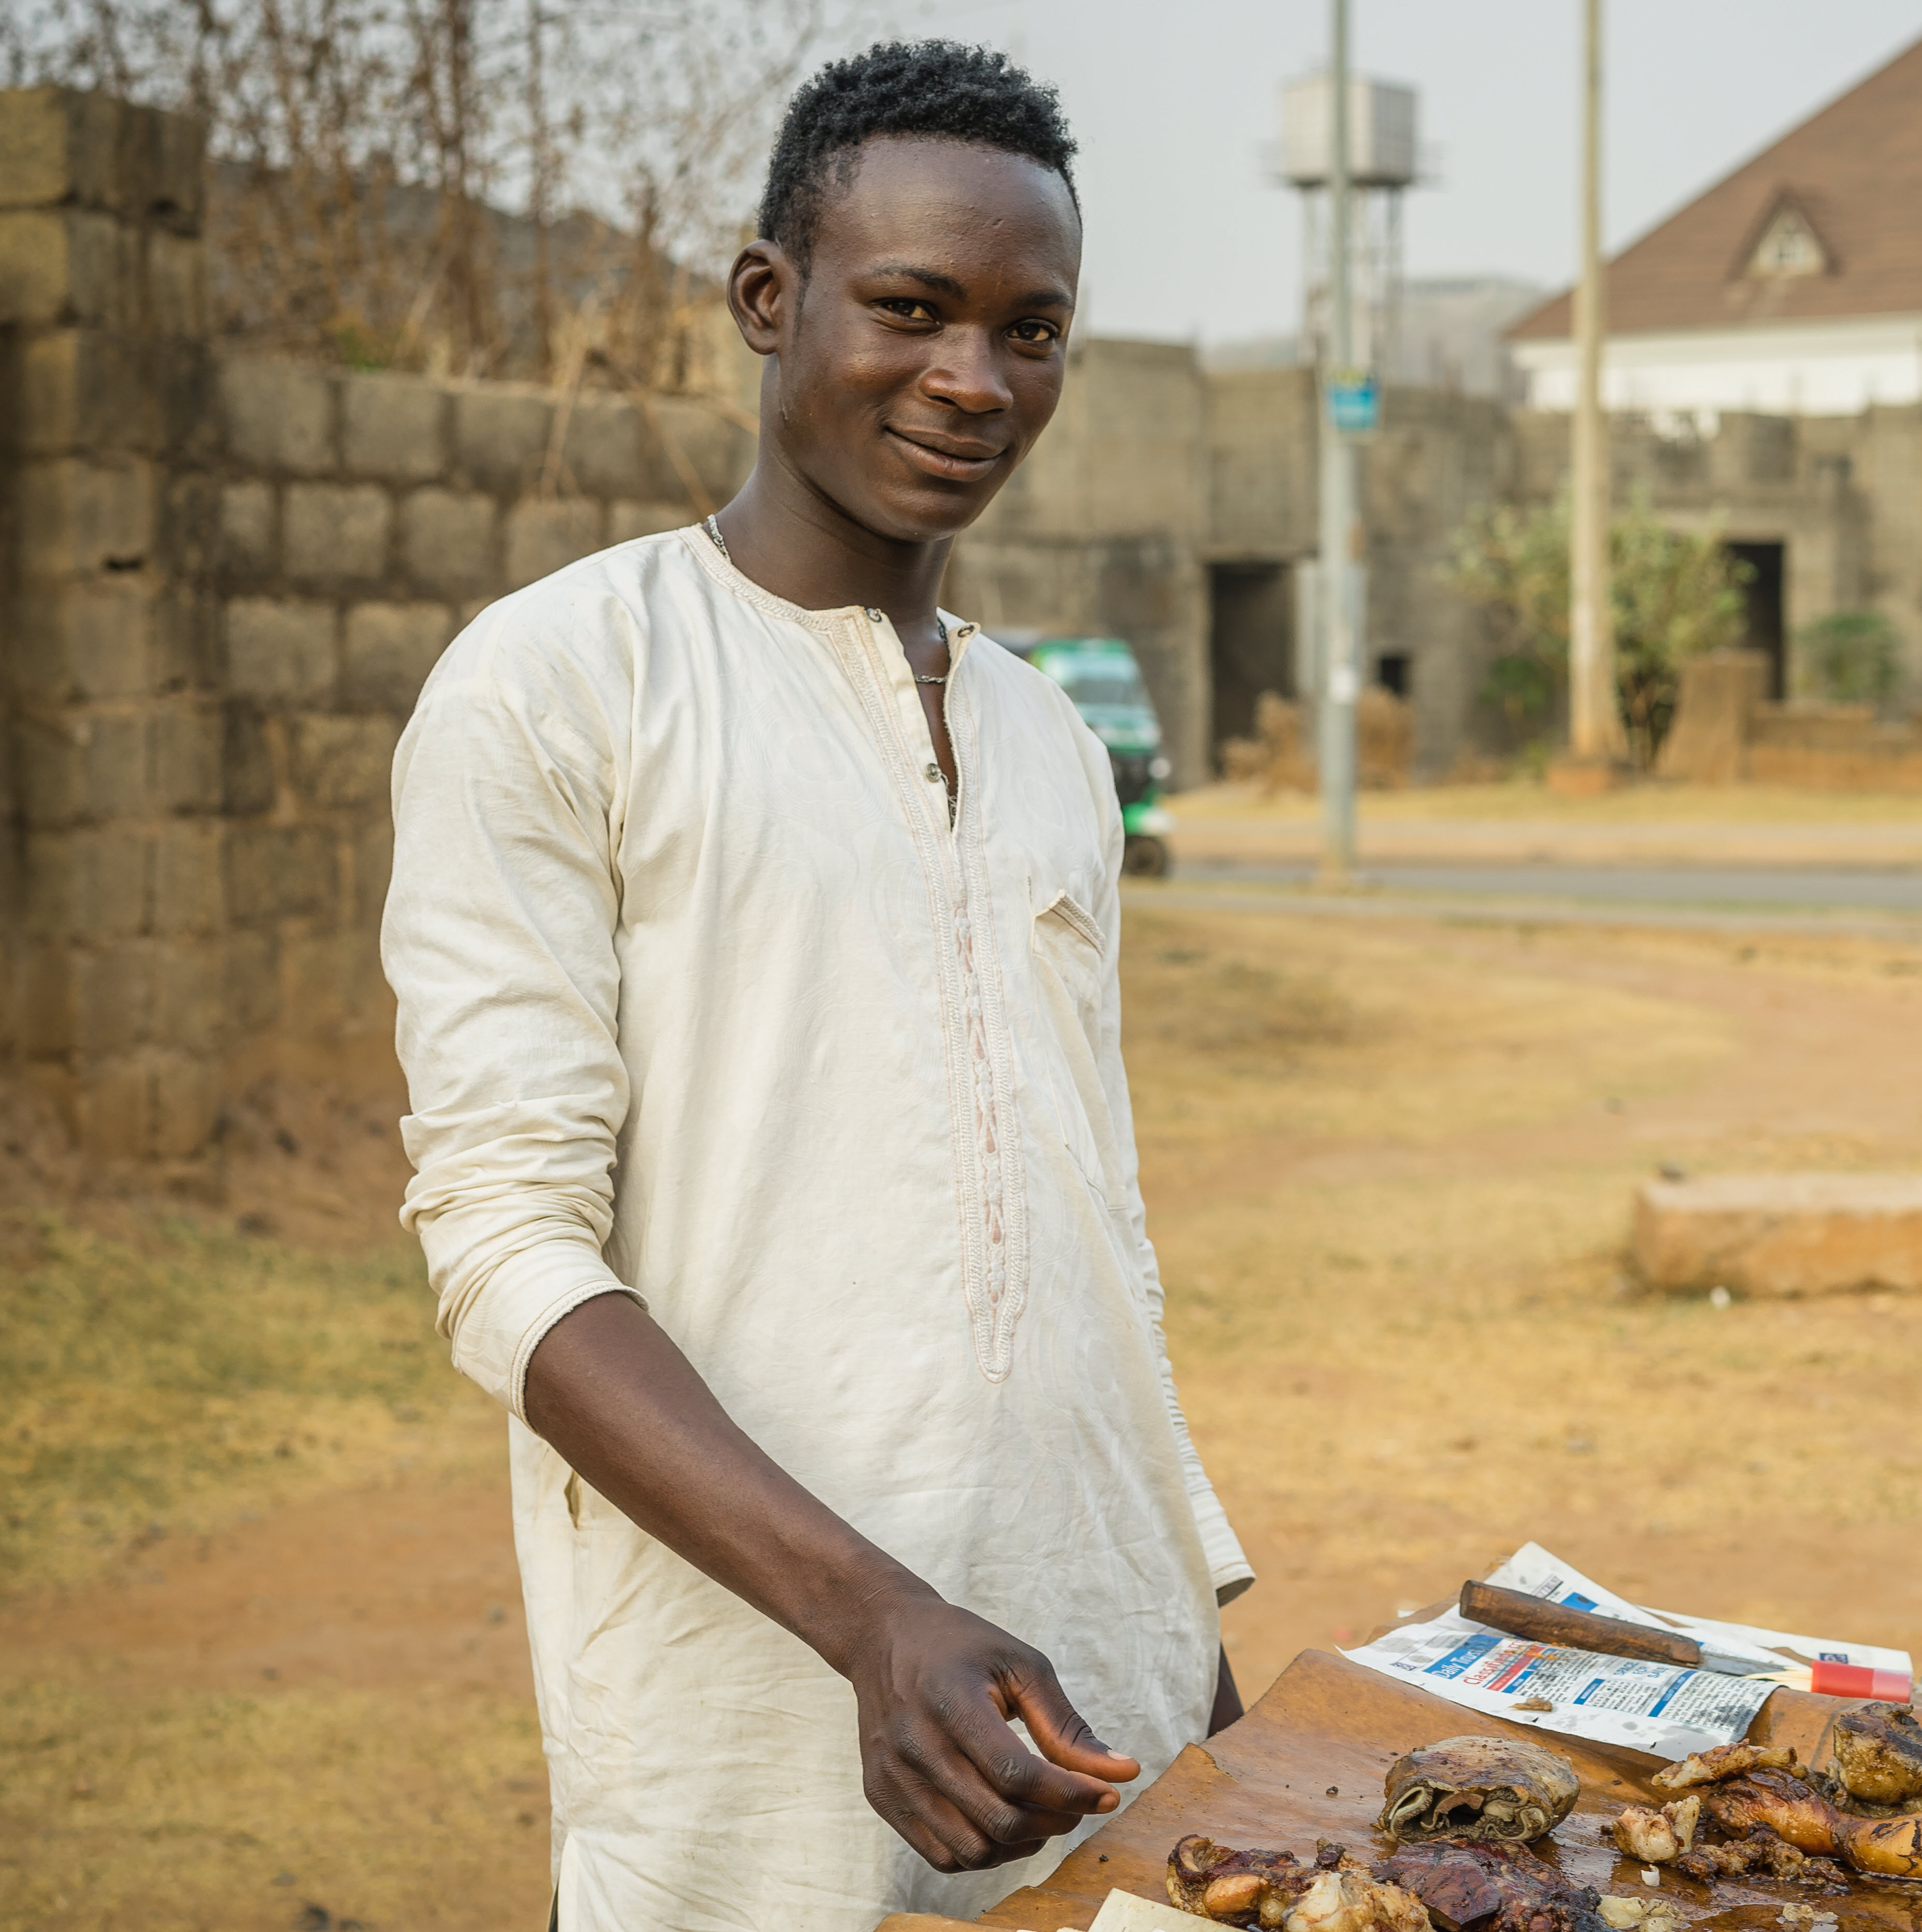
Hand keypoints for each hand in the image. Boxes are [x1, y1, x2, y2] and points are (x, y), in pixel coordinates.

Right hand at [841, 1586, 1139, 1872]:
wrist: (884, 1637)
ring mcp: (892, 1775)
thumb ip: (1068, 1725)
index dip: (1070, 1794)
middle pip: (998, 1820)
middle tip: (1077, 1803)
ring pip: (972, 1850)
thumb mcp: (1021, 1665)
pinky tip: (1004, 1822)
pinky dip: (984, 1851)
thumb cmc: (962, 1647)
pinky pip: (942, 1854)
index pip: (1016, 1774)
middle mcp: (913, 1743)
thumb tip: (1124, 1773)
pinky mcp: (881, 1795)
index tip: (1106, 1793)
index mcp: (949, 1699)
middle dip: (1055, 1821)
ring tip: (1043, 1814)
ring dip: (1022, 1844)